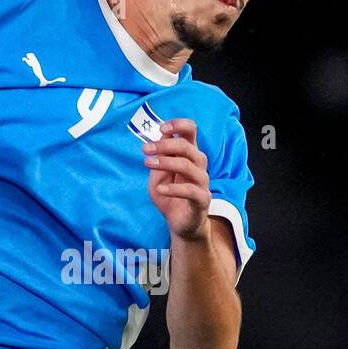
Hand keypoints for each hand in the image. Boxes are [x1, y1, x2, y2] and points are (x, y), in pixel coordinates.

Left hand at [142, 118, 210, 239]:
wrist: (179, 222)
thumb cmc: (169, 194)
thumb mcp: (157, 174)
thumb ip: (158, 157)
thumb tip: (157, 138)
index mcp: (189, 154)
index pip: (191, 131)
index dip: (179, 125)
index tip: (161, 129)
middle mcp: (198, 165)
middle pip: (188, 146)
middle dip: (164, 145)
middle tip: (145, 149)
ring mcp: (202, 182)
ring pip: (189, 166)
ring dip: (166, 162)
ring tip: (148, 163)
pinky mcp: (202, 200)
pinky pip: (192, 191)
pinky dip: (174, 188)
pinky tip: (160, 188)